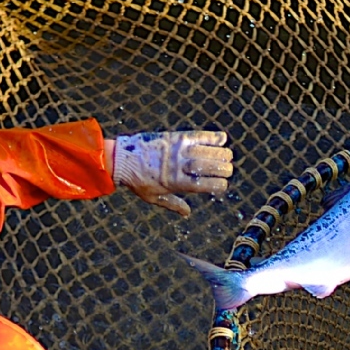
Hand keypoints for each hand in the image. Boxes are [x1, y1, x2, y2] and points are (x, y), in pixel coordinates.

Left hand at [112, 130, 233, 216]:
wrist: (121, 159)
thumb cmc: (137, 181)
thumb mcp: (153, 197)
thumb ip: (172, 204)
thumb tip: (188, 213)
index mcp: (175, 183)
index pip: (205, 184)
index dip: (219, 185)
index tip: (222, 186)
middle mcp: (178, 166)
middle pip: (209, 166)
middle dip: (223, 169)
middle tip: (227, 169)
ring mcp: (177, 150)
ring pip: (207, 151)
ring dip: (221, 153)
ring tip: (227, 156)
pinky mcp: (175, 137)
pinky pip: (198, 136)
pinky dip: (212, 136)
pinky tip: (222, 138)